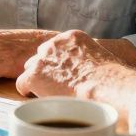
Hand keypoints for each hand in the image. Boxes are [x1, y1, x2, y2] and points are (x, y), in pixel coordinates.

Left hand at [15, 30, 135, 104]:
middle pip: (41, 56)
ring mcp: (42, 59)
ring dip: (38, 80)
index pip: (57, 47)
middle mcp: (54, 44)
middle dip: (46, 70)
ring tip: (49, 94)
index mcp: (72, 37)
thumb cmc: (112, 80)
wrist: (105, 88)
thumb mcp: (102, 57)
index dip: (59, 62)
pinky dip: (28, 92)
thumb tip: (93, 72)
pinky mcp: (34, 76)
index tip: (64, 72)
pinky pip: (22, 83)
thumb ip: (89, 58)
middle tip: (56, 85)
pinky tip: (36, 98)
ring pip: (31, 69)